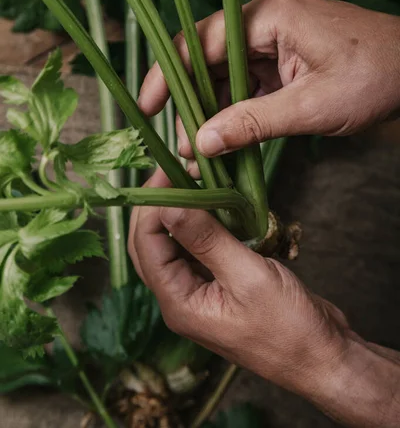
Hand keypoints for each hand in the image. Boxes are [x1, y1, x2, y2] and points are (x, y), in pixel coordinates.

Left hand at [129, 171, 399, 427]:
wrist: (321, 357)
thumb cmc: (288, 327)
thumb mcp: (248, 277)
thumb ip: (207, 240)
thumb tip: (170, 206)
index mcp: (179, 302)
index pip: (146, 245)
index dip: (153, 205)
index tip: (169, 172)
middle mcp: (181, 297)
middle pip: (152, 244)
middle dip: (158, 206)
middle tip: (174, 171)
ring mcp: (200, 291)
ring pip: (175, 244)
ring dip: (181, 213)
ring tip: (192, 182)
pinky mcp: (220, 284)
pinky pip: (200, 249)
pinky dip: (203, 225)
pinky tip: (215, 205)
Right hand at [138, 0, 399, 168]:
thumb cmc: (377, 77)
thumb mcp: (312, 105)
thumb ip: (253, 123)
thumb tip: (200, 143)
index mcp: (268, 16)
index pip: (199, 42)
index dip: (167, 76)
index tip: (145, 108)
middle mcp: (263, 21)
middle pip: (205, 58)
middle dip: (188, 101)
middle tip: (179, 144)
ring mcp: (272, 40)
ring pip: (222, 74)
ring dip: (210, 110)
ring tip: (200, 151)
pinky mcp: (281, 59)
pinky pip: (244, 84)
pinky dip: (233, 111)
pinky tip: (226, 139)